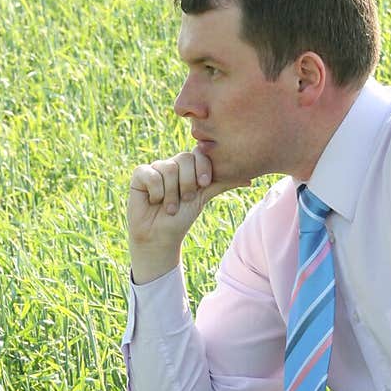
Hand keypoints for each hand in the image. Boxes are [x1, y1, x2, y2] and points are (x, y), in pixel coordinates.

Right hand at [127, 150, 245, 282]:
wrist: (160, 237)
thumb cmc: (182, 219)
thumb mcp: (204, 198)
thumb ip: (222, 184)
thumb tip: (250, 179)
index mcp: (189, 167)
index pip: (198, 153)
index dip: (202, 166)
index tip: (203, 184)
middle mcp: (172, 164)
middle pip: (184, 159)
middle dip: (187, 184)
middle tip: (184, 200)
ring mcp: (156, 168)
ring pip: (168, 168)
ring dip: (171, 194)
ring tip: (168, 207)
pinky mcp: (140, 174)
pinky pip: (151, 174)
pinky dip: (156, 192)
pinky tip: (153, 201)